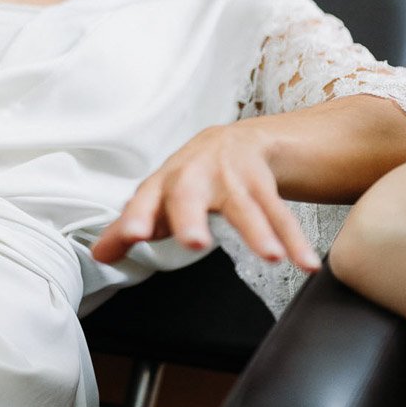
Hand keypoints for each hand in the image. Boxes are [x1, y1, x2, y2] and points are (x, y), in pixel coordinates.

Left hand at [90, 123, 321, 271]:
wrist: (236, 141)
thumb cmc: (188, 179)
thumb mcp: (158, 199)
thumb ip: (129, 229)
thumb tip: (98, 255)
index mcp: (163, 183)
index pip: (145, 200)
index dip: (136, 217)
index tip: (131, 236)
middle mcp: (195, 176)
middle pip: (190, 195)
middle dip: (191, 217)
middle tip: (195, 243)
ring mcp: (232, 177)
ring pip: (246, 205)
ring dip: (260, 231)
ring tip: (270, 257)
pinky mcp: (263, 183)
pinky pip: (282, 214)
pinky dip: (295, 241)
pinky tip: (307, 264)